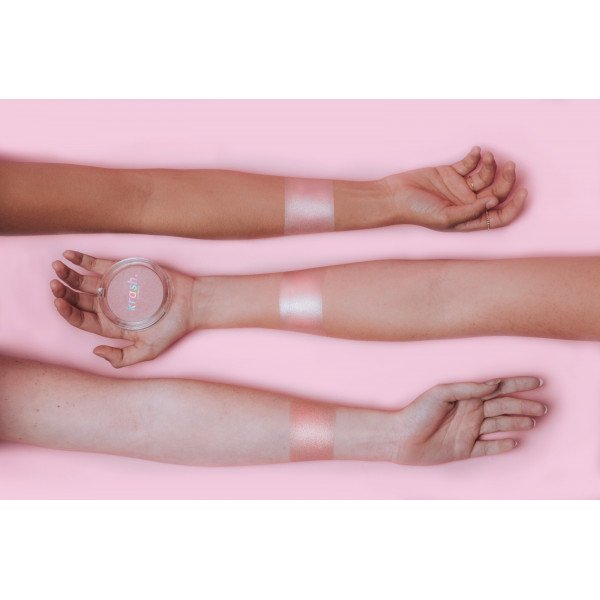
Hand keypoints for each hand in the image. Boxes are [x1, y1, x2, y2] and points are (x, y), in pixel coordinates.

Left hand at [50, 250, 195, 367]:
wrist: (190, 303)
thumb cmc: (171, 328)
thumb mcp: (148, 351)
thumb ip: (122, 357)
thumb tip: (95, 351)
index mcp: (110, 325)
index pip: (81, 319)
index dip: (66, 312)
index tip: (58, 302)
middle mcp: (108, 306)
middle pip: (77, 300)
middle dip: (62, 292)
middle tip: (54, 284)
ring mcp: (113, 287)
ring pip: (82, 281)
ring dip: (67, 275)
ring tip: (56, 268)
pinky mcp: (121, 271)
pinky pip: (96, 264)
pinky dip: (81, 259)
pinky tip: (67, 255)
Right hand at [383, 146, 527, 230]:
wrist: (394, 195)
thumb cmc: (416, 212)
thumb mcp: (445, 217)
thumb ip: (469, 212)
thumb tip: (493, 203)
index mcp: (469, 219)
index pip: (499, 216)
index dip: (514, 207)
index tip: (523, 192)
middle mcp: (468, 204)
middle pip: (497, 192)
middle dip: (507, 180)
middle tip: (510, 166)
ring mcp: (460, 187)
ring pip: (486, 176)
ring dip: (491, 165)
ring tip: (487, 156)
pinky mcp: (452, 173)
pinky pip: (470, 163)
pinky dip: (476, 156)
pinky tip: (476, 151)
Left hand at [393, 376, 546, 464]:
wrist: (400, 439)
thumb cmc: (416, 413)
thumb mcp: (441, 394)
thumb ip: (468, 389)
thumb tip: (494, 383)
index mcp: (466, 396)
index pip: (497, 388)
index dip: (518, 384)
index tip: (538, 381)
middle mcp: (470, 412)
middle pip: (503, 407)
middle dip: (524, 406)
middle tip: (544, 408)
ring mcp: (468, 431)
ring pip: (499, 426)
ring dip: (517, 423)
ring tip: (535, 422)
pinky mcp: (464, 449)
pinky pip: (488, 447)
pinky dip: (502, 445)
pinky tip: (515, 442)